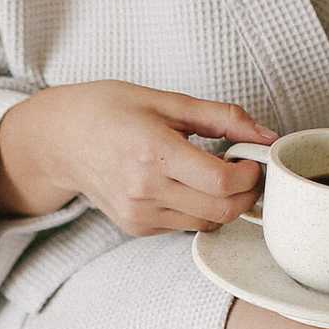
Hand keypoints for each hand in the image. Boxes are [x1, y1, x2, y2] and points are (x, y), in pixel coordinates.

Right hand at [0, 81, 277, 234]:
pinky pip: (184, 227)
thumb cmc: (109, 111)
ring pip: (206, 223)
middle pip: (221, 210)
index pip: (222, 182)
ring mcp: (139, 214)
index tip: (254, 161)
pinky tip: (186, 186)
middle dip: (247, 195)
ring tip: (216, 177)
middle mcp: (145, 189)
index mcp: (154, 151)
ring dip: (224, 204)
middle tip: (247, 173)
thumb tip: (268, 134)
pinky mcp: (136, 228)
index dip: (250, 176)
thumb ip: (222, 116)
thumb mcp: (166, 100)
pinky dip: (197, 210)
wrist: (60, 139)